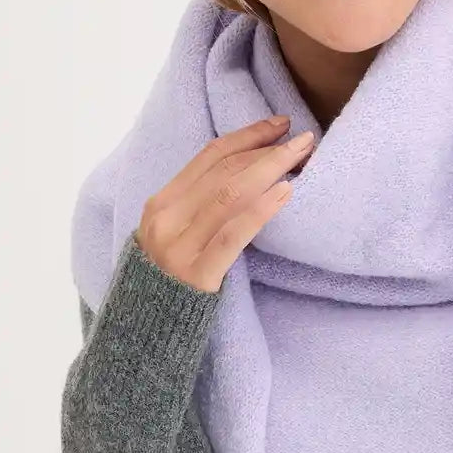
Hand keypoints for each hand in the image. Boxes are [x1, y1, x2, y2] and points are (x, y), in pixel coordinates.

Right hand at [136, 115, 317, 293]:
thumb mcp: (176, 233)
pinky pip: (233, 234)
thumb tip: (252, 170)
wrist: (148, 329)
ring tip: (301, 158)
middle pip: (224, 171)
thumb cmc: (173, 277)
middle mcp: (167, 218)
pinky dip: (261, 209)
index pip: (209, 156)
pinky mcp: (197, 273)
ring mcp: (179, 246)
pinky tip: (285, 191)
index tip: (280, 124)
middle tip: (304, 139)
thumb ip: (201, 204)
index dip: (247, 135)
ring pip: (229, 195)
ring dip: (270, 170)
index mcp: (161, 203)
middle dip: (266, 150)